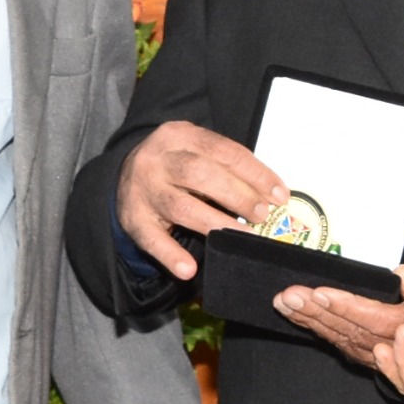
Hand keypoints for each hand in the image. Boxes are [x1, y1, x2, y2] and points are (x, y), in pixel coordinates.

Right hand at [118, 122, 287, 277]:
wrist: (124, 177)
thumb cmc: (175, 167)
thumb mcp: (197, 152)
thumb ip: (228, 167)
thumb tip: (271, 193)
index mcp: (179, 136)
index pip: (223, 151)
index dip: (255, 173)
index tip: (279, 194)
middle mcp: (158, 160)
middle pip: (200, 174)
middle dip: (237, 194)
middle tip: (261, 214)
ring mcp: (144, 190)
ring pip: (181, 206)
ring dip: (215, 222)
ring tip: (242, 236)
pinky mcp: (134, 220)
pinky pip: (152, 240)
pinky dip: (170, 255)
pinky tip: (189, 268)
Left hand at [277, 248, 403, 370]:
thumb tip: (401, 279)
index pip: (376, 318)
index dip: (347, 307)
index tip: (321, 293)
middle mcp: (401, 346)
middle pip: (353, 331)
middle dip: (318, 313)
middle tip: (290, 296)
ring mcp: (386, 356)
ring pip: (344, 340)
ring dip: (311, 322)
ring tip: (285, 303)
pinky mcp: (374, 357)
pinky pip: (343, 345)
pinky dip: (319, 330)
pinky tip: (298, 317)